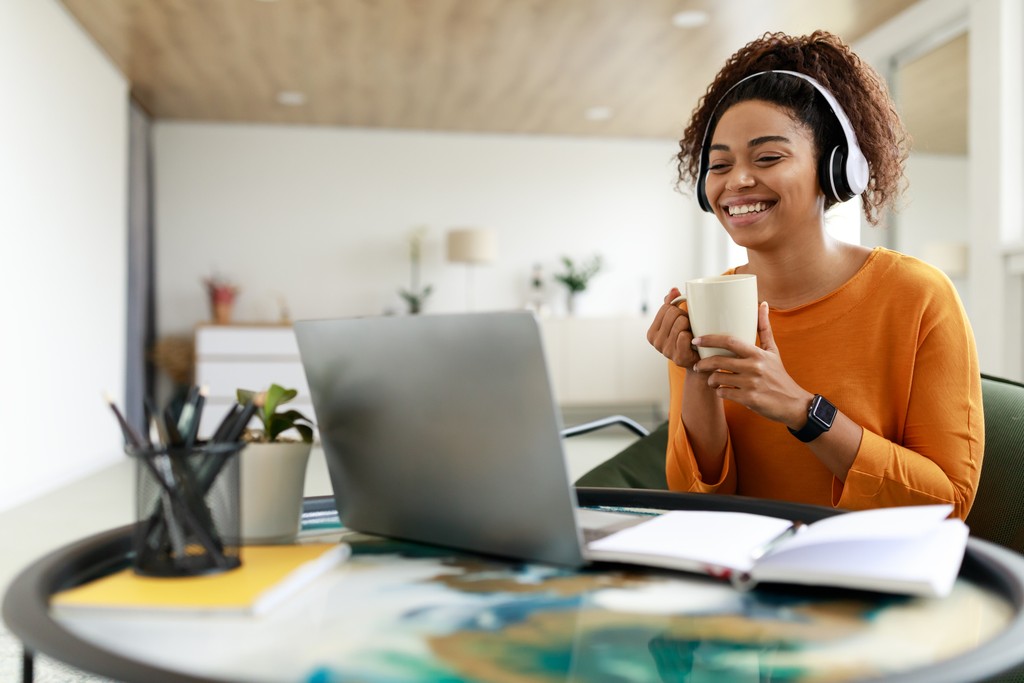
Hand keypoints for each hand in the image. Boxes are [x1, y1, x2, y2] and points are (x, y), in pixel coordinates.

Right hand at [647, 288, 699, 367]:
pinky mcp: (677, 357)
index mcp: (652, 332)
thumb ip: (672, 304)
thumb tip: (674, 289)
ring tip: (692, 335)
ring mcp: (665, 351)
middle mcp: (655, 342)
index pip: (666, 308)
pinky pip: (684, 336)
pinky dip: (692, 336)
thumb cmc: (689, 338)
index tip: (683, 319)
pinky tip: (694, 343)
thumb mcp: (677, 320)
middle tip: (689, 327)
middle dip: (684, 316)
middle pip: (673, 313)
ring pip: (680, 322)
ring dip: (690, 326)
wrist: (700, 362)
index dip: (679, 309)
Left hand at [692, 301, 811, 427]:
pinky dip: (720, 392)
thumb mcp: (773, 351)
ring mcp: (751, 384)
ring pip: (717, 378)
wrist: (792, 403)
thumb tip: (763, 304)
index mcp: (758, 353)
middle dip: (703, 363)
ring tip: (712, 380)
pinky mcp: (749, 399)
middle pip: (718, 361)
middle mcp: (754, 367)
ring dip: (711, 380)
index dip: (709, 339)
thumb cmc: (778, 375)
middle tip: (698, 366)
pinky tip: (722, 390)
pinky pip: (723, 393)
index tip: (696, 340)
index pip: (729, 341)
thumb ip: (764, 328)